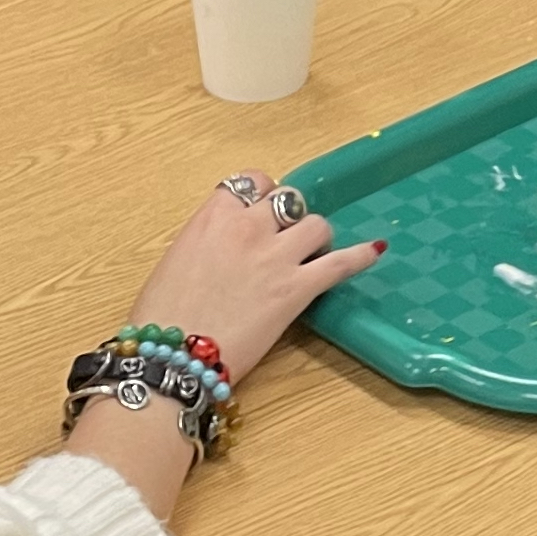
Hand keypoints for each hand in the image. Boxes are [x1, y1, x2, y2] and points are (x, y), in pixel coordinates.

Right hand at [129, 173, 384, 383]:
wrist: (172, 354)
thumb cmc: (162, 315)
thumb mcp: (177, 260)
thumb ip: (207, 240)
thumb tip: (223, 246)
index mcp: (214, 216)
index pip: (252, 181)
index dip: (262, 195)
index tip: (262, 209)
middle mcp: (248, 227)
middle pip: (288, 200)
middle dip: (288, 217)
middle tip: (284, 239)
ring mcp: (276, 256)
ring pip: (316, 224)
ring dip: (315, 237)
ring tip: (311, 253)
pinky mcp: (296, 288)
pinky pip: (340, 263)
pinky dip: (360, 256)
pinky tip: (374, 250)